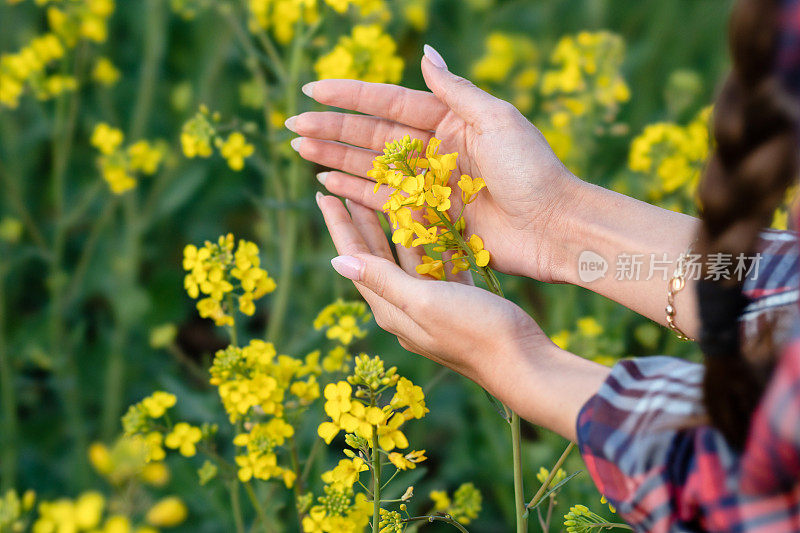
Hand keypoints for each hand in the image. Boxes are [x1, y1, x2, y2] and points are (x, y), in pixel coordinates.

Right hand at [287, 46, 581, 282]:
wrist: (554, 228)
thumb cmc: (532, 170)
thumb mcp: (497, 120)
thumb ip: (455, 91)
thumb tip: (425, 54)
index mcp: (449, 119)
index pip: (389, 103)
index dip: (350, 96)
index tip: (313, 89)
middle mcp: (434, 149)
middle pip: (371, 136)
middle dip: (331, 130)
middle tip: (291, 127)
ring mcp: (428, 184)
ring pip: (371, 168)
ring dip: (334, 160)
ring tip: (299, 151)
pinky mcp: (428, 216)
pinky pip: (383, 201)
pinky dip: (354, 192)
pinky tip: (326, 182)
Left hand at [315, 192, 608, 439]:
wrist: (522, 362)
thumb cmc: (473, 330)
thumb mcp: (423, 302)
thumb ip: (382, 280)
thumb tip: (335, 262)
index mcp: (391, 308)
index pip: (355, 260)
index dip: (339, 226)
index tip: (323, 195)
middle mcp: (405, 307)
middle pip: (376, 257)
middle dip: (360, 224)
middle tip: (345, 192)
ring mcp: (432, 306)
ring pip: (406, 258)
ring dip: (395, 229)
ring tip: (384, 199)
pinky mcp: (459, 301)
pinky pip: (437, 265)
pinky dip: (431, 243)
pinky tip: (432, 224)